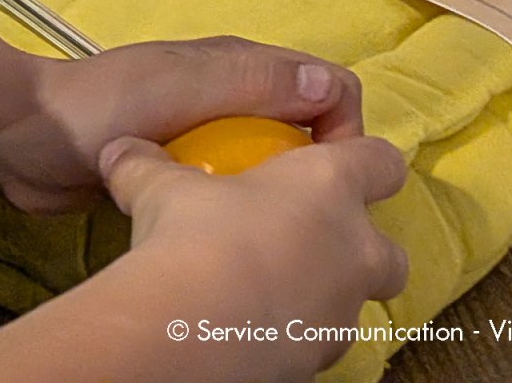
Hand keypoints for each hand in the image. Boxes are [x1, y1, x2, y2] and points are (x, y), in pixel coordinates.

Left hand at [0, 37, 364, 213]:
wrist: (20, 141)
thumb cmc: (98, 106)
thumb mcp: (179, 87)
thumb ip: (251, 82)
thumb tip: (330, 87)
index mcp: (238, 65)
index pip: (327, 87)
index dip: (343, 129)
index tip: (326, 180)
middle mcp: (230, 95)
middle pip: (305, 130)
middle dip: (318, 171)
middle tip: (302, 222)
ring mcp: (203, 133)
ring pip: (268, 164)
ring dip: (278, 195)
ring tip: (269, 237)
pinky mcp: (179, 170)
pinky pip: (230, 190)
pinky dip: (240, 210)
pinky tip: (229, 239)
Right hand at [97, 133, 408, 379]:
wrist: (192, 325)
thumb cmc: (194, 232)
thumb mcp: (161, 185)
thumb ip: (147, 164)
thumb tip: (120, 150)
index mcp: (329, 186)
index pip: (381, 160)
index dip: (366, 157)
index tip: (334, 158)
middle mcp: (353, 249)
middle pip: (391, 251)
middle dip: (362, 248)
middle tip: (309, 240)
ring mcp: (341, 312)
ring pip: (355, 303)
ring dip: (323, 293)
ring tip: (267, 288)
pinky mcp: (319, 360)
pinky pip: (315, 340)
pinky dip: (291, 331)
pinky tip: (247, 324)